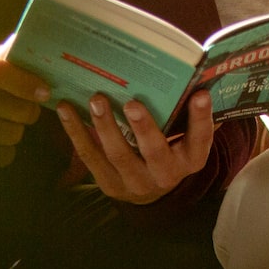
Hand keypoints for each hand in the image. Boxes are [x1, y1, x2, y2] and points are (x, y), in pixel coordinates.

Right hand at [0, 36, 48, 167]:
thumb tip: (31, 40)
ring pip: (12, 134)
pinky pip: (4, 155)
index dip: (25, 83)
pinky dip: (6, 149)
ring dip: (17, 129)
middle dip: (29, 109)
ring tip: (7, 121)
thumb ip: (6, 55)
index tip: (45, 91)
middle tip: (26, 106)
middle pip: (15, 109)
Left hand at [56, 89, 214, 204]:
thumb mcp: (185, 137)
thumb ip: (190, 113)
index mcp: (190, 159)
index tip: (201, 95)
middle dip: (144, 128)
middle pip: (155, 152)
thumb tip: (198, 75)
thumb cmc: (171, 149)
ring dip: (106, 126)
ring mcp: (135, 182)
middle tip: (132, 103)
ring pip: (119, 154)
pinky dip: (77, 132)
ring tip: (97, 100)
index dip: (201, 118)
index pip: (200, 139)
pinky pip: (90, 156)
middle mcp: (165, 174)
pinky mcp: (109, 183)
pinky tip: (67, 110)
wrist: (152, 192)